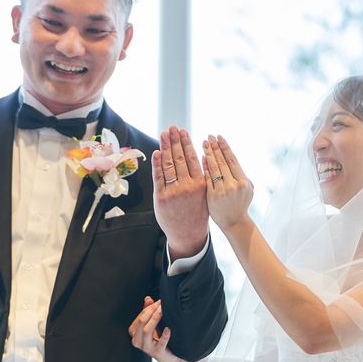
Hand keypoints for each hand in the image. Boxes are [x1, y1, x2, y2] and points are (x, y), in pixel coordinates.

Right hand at [129, 297, 177, 361]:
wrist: (170, 356)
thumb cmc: (159, 339)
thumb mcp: (153, 324)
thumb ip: (148, 311)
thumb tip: (148, 299)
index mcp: (134, 333)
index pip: (139, 317)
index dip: (149, 307)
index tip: (159, 301)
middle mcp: (138, 341)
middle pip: (141, 322)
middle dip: (151, 310)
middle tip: (161, 304)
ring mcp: (147, 348)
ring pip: (147, 331)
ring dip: (155, 319)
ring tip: (163, 311)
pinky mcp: (157, 354)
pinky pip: (160, 344)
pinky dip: (164, 336)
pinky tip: (168, 329)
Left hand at [153, 126, 208, 259]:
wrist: (188, 234)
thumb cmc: (197, 212)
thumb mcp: (205, 194)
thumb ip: (200, 176)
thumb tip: (197, 156)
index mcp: (201, 184)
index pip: (192, 158)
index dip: (187, 143)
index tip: (183, 131)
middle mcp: (187, 187)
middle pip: (180, 158)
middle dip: (175, 140)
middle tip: (172, 127)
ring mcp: (173, 192)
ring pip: (168, 164)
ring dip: (165, 147)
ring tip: (164, 134)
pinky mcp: (161, 197)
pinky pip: (158, 177)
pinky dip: (157, 163)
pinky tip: (157, 152)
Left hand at [203, 135, 253, 230]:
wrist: (234, 222)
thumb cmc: (240, 203)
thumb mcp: (246, 188)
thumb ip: (239, 173)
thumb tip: (230, 156)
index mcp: (243, 181)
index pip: (232, 160)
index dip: (225, 147)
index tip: (218, 137)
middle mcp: (233, 185)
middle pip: (222, 162)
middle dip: (215, 147)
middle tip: (209, 136)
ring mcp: (222, 191)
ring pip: (213, 169)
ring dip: (208, 154)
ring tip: (203, 143)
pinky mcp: (212, 197)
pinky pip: (207, 179)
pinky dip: (203, 167)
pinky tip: (199, 158)